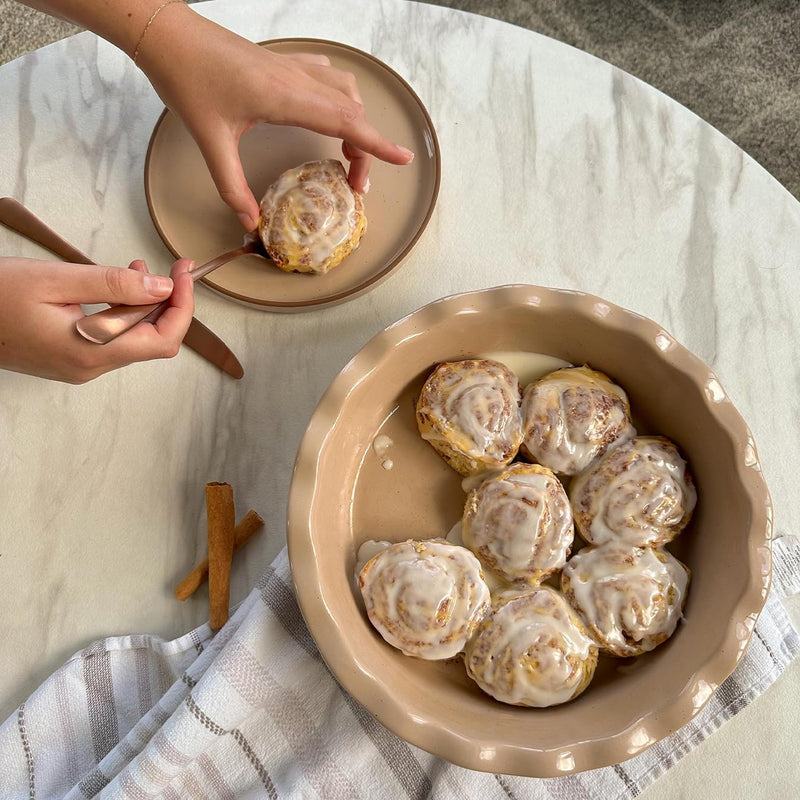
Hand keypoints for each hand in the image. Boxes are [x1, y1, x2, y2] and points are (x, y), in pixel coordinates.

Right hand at [0, 257, 193, 382]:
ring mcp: (79, 368)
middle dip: (167, 302)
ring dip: (143, 304)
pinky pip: (111, 339)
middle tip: (171, 267)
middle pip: (152, 341)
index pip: (162, 340)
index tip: (185, 273)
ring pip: (132, 339)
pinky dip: (122, 312)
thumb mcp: (55, 280)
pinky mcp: (69, 360)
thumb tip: (163, 288)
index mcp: (91, 352)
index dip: (182, 307)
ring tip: (137, 268)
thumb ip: (113, 284)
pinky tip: (114, 287)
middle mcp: (90, 368)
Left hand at [137, 8, 414, 228]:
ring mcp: (291, 66)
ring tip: (347, 151)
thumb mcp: (209, 141)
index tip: (403, 158)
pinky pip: (326, 76)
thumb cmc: (187, 81)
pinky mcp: (281, 61)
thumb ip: (231, 186)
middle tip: (356, 182)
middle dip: (365, 147)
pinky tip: (329, 110)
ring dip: (355, 120)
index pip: (345, 122)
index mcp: (285, 98)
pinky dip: (340, 96)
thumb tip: (250, 221)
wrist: (168, 36)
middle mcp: (296, 79)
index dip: (377, 143)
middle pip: (351, 112)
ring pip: (344, 91)